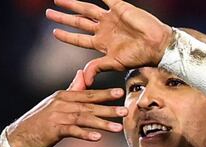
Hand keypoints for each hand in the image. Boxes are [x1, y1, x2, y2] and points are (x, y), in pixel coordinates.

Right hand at [6, 69, 127, 146]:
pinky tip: (98, 138)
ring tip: (118, 128)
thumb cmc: (40, 120)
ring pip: (85, 119)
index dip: (104, 94)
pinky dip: (86, 134)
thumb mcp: (55, 102)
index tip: (120, 93)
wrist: (20, 135)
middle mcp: (62, 104)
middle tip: (125, 110)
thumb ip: (71, 89)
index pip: (88, 94)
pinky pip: (73, 132)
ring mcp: (58, 117)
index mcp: (64, 96)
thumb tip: (81, 73)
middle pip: (89, 106)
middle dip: (108, 108)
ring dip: (102, 123)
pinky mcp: (54, 130)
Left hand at [45, 0, 171, 85]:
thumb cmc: (139, 56)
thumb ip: (97, 68)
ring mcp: (110, 18)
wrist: (156, 44)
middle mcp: (104, 29)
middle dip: (63, 17)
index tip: (54, 32)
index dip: (67, 36)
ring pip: (86, 8)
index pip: (79, 39)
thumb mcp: (115, 64)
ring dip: (72, 3)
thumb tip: (83, 79)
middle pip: (79, 22)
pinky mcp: (119, 7)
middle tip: (48, 12)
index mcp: (102, 44)